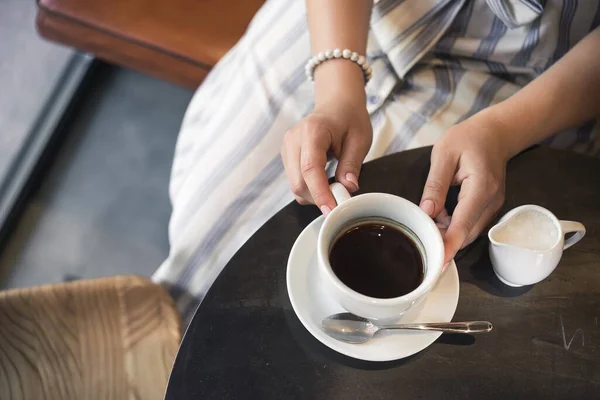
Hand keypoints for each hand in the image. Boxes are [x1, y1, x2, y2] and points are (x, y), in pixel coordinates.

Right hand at [281, 99, 371, 213]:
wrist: (337, 105)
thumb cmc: (349, 119)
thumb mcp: (360, 139)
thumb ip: (352, 164)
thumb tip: (348, 188)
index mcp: (312, 131)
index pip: (311, 169)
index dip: (320, 193)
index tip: (332, 210)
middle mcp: (293, 139)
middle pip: (298, 182)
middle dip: (318, 197)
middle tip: (341, 200)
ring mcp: (287, 148)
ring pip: (295, 185)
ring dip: (314, 194)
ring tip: (335, 187)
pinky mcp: (287, 156)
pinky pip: (295, 181)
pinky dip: (310, 188)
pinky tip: (324, 182)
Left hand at [420, 112, 509, 263]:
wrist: (496, 133)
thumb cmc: (468, 138)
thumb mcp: (444, 154)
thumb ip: (435, 184)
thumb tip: (426, 212)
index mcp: (480, 188)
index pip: (463, 224)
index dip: (449, 244)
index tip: (437, 262)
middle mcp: (491, 202)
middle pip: (466, 233)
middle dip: (443, 239)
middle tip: (419, 234)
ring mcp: (493, 206)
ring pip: (468, 231)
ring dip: (447, 231)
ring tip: (428, 218)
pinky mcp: (489, 207)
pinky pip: (471, 224)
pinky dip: (454, 224)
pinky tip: (440, 213)